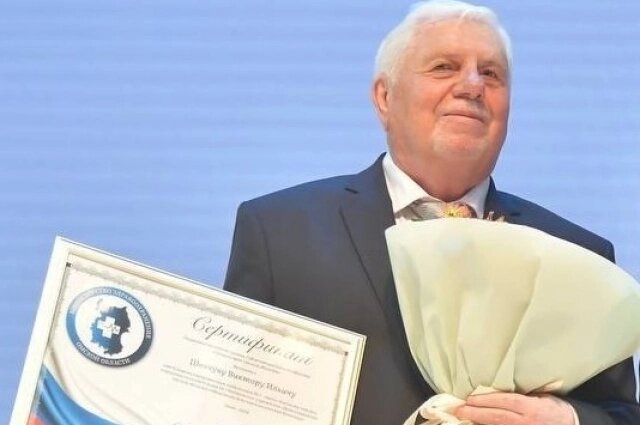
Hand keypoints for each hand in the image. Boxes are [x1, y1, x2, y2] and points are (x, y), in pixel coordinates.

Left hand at [454, 392, 575, 424]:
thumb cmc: (554, 408)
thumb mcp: (541, 397)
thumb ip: (521, 395)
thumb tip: (496, 389)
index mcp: (532, 408)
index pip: (505, 402)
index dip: (486, 400)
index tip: (470, 398)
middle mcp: (526, 422)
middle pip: (496, 417)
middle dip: (475, 413)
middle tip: (458, 409)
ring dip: (479, 422)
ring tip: (463, 416)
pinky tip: (477, 424)